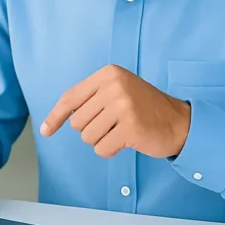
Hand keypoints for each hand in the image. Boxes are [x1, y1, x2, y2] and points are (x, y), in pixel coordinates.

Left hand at [39, 65, 190, 158]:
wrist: (179, 121)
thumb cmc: (144, 109)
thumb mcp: (118, 91)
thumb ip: (91, 99)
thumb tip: (55, 121)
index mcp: (108, 74)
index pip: (70, 97)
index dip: (55, 116)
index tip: (45, 130)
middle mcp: (114, 86)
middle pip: (77, 122)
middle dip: (91, 130)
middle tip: (114, 124)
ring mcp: (123, 106)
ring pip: (88, 137)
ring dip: (102, 140)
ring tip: (121, 131)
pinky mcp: (130, 128)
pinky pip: (102, 149)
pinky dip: (111, 150)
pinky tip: (127, 141)